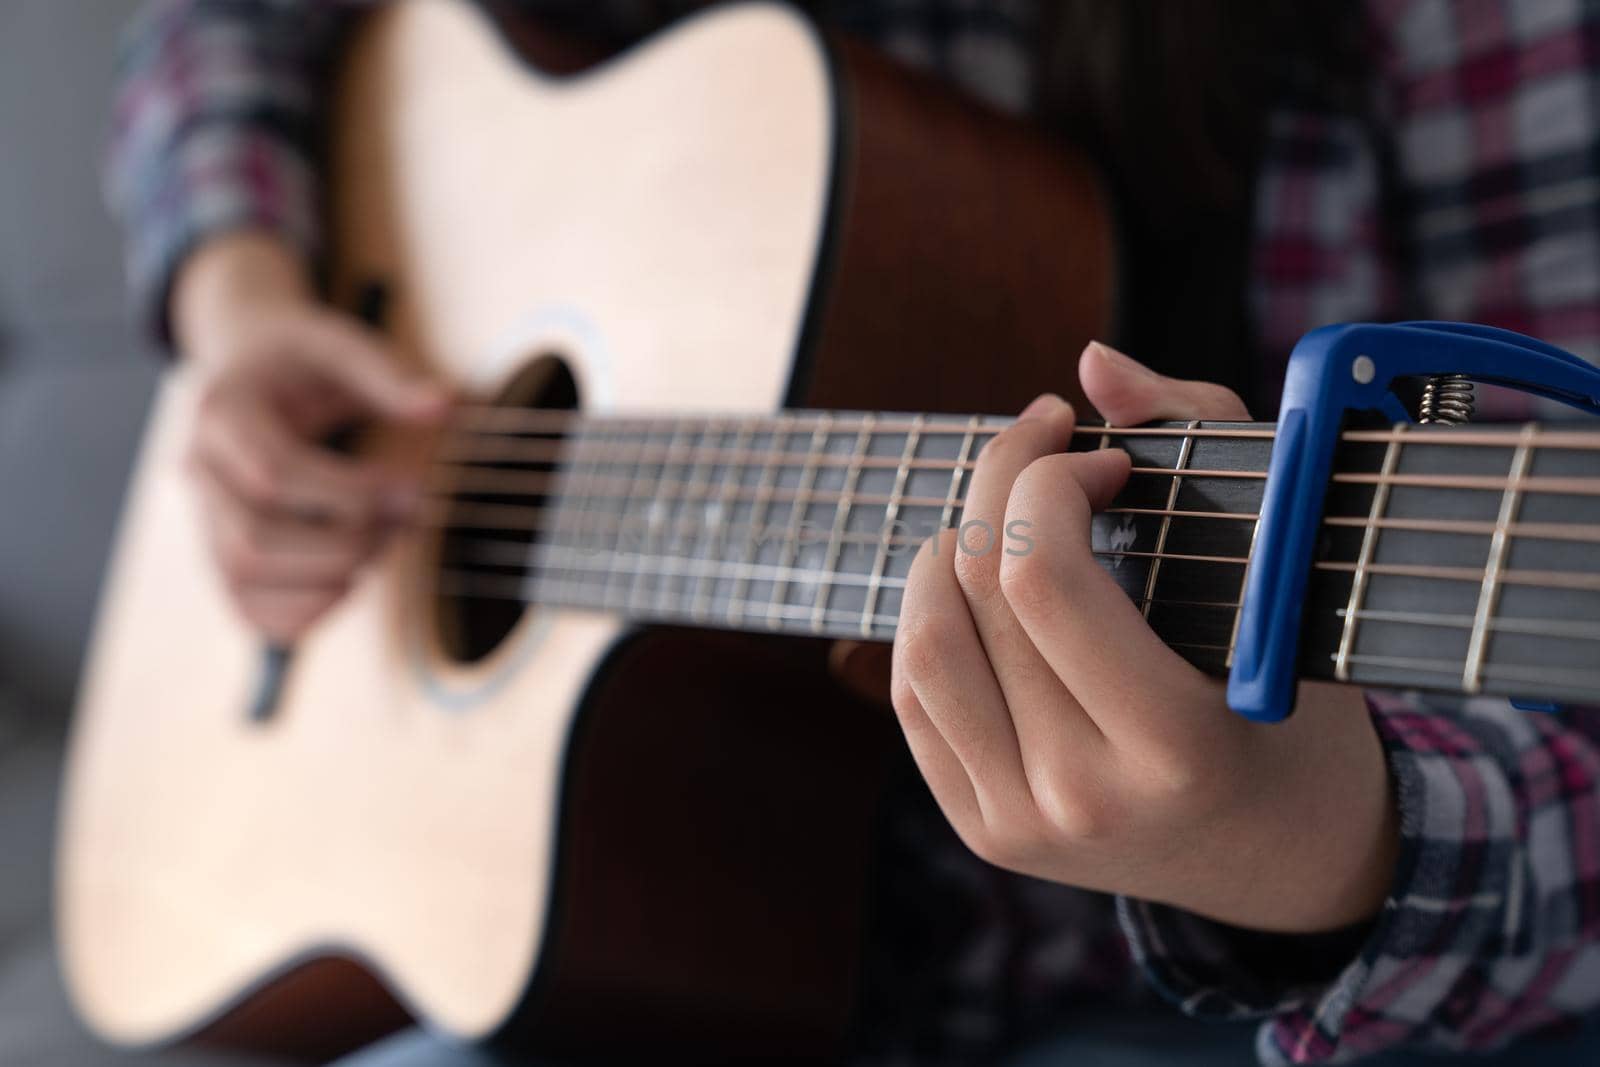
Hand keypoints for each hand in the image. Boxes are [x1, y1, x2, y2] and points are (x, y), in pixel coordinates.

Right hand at [174, 232, 447, 640]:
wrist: (247, 363)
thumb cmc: (299, 356)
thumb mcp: (340, 341)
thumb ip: (388, 373)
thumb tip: (443, 406)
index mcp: (222, 413)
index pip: (275, 474)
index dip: (351, 494)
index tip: (413, 492)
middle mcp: (199, 472)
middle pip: (253, 542)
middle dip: (343, 544)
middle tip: (403, 522)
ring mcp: (203, 519)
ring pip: (245, 582)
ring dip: (327, 580)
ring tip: (381, 545)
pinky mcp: (221, 553)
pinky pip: (248, 611)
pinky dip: (305, 613)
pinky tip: (351, 580)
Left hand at [890, 342, 1396, 932]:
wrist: (1286, 859)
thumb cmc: (1299, 708)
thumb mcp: (1288, 580)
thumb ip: (1203, 440)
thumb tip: (1090, 363)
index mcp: (1178, 744)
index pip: (1042, 576)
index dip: (1046, 481)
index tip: (1099, 460)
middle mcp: (1083, 796)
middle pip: (976, 593)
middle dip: (998, 483)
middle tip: (1042, 447)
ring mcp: (1019, 821)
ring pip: (923, 640)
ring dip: (946, 549)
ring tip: (1003, 520)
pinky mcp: (981, 829)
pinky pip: (912, 693)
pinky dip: (929, 615)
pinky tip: (979, 590)